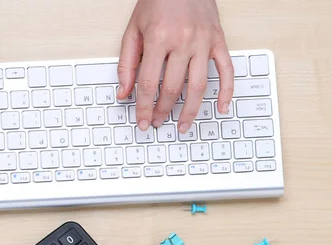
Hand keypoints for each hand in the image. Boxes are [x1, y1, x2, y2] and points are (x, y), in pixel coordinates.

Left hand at [116, 0, 232, 132]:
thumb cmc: (157, 2)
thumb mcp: (133, 30)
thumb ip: (126, 64)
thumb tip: (123, 93)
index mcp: (158, 39)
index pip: (148, 83)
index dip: (143, 107)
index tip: (142, 121)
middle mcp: (182, 42)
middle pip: (172, 88)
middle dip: (163, 111)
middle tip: (157, 123)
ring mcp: (203, 42)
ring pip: (198, 86)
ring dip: (190, 111)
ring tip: (182, 125)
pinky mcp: (219, 41)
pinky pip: (226, 70)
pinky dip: (226, 91)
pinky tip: (221, 108)